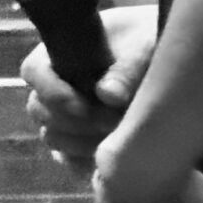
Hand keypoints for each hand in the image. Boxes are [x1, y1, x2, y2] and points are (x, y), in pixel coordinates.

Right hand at [22, 2, 158, 171]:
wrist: (168, 59)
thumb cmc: (149, 41)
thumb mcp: (143, 47)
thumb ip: (126, 69)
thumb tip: (108, 95)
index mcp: (61, 51)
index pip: (33, 71)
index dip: (52, 92)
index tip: (84, 106)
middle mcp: (57, 83)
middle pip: (39, 109)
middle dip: (73, 122)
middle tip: (111, 122)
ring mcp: (67, 114)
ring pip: (52, 136)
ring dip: (80, 142)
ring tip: (117, 136)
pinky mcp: (81, 140)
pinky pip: (68, 159)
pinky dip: (84, 161)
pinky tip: (111, 156)